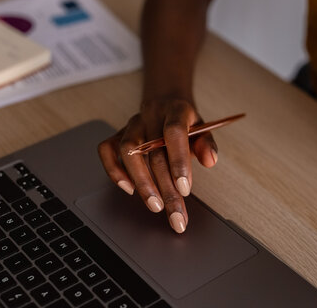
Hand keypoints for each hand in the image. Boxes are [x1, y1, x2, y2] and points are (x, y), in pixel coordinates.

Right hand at [98, 98, 217, 232]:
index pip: (174, 133)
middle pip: (154, 152)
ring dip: (141, 182)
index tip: (184, 189)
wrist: (166, 102)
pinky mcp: (118, 134)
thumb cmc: (184, 122)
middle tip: (175, 215)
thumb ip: (206, 144)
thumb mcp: (202, 128)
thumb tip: (210, 160)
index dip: (178, 161)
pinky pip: (106, 149)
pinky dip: (114, 170)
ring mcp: (132, 124)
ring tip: (154, 206)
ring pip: (128, 151)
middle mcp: (151, 115)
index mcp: (175, 110)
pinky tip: (129, 189)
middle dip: (165, 188)